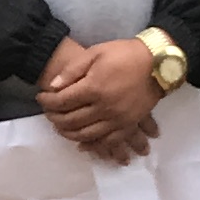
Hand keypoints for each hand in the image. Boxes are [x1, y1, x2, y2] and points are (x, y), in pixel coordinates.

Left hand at [35, 35, 160, 163]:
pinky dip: (93, 146)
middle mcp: (104, 107)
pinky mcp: (129, 124)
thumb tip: (53, 87)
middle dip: (55, 118)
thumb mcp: (96, 52)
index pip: (62, 101)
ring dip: (69, 134)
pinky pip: (108, 141)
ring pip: (87, 134)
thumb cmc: (125, 53)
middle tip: (48, 113)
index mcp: (94, 87)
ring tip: (60, 128)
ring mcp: (118, 119)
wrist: (158, 62)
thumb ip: (72, 71)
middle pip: (71, 120)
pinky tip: (83, 145)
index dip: (47, 102)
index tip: (40, 97)